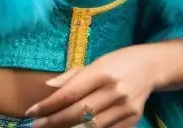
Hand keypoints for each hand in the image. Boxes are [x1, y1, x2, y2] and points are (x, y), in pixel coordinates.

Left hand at [26, 46, 157, 127]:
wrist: (151, 67)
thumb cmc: (117, 62)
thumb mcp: (95, 62)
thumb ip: (72, 76)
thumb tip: (48, 87)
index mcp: (102, 72)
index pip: (69, 93)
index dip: (48, 105)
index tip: (31, 112)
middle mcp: (114, 90)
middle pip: (77, 113)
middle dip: (53, 121)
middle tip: (36, 124)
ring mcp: (125, 107)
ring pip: (90, 127)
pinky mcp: (132, 120)